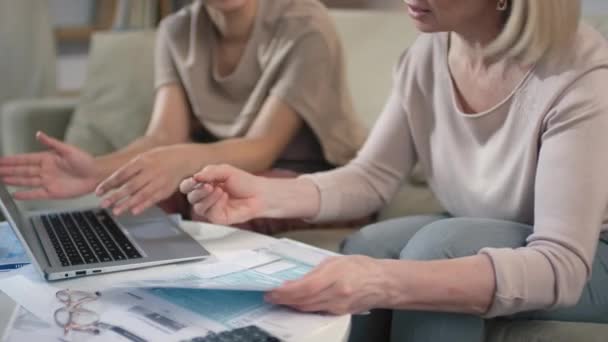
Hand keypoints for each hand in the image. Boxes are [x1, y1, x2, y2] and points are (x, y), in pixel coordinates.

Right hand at [0, 132, 97, 199]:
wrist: (96, 175)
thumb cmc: (85, 161)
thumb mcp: (68, 149)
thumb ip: (52, 143)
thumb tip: (39, 134)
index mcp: (47, 159)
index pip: (25, 159)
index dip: (12, 160)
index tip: (0, 160)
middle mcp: (45, 170)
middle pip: (22, 170)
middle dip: (8, 170)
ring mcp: (48, 182)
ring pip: (26, 181)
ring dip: (13, 180)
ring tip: (2, 179)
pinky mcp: (53, 192)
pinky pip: (36, 194)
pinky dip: (26, 194)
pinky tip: (15, 194)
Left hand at [96, 146, 189, 215]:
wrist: (184, 158)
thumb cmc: (161, 158)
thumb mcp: (145, 158)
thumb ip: (130, 169)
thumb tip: (113, 183)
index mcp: (142, 161)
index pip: (122, 174)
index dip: (109, 183)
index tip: (98, 192)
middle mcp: (150, 171)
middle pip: (130, 186)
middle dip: (115, 196)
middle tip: (103, 204)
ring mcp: (159, 181)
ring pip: (141, 194)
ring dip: (127, 204)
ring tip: (116, 211)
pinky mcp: (166, 190)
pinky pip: (153, 199)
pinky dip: (143, 206)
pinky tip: (134, 211)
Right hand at [179, 164, 264, 224]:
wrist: (259, 193)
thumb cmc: (244, 182)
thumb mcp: (225, 171)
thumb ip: (210, 172)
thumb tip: (195, 177)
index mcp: (205, 184)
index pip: (187, 186)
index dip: (188, 184)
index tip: (194, 180)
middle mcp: (206, 197)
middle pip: (190, 197)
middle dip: (198, 191)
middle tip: (209, 185)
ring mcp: (212, 208)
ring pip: (198, 207)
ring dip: (207, 198)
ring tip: (220, 190)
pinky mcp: (219, 217)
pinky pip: (210, 213)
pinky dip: (216, 204)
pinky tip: (225, 197)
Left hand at [265, 256, 390, 314]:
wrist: (382, 283)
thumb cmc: (360, 267)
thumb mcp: (335, 261)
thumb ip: (315, 272)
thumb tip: (295, 281)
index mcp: (336, 275)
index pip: (306, 287)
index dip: (287, 292)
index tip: (273, 290)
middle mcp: (337, 293)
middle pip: (304, 300)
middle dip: (284, 300)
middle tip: (269, 296)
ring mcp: (338, 305)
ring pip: (308, 309)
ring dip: (291, 305)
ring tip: (278, 300)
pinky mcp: (339, 313)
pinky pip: (316, 312)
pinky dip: (304, 308)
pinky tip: (295, 304)